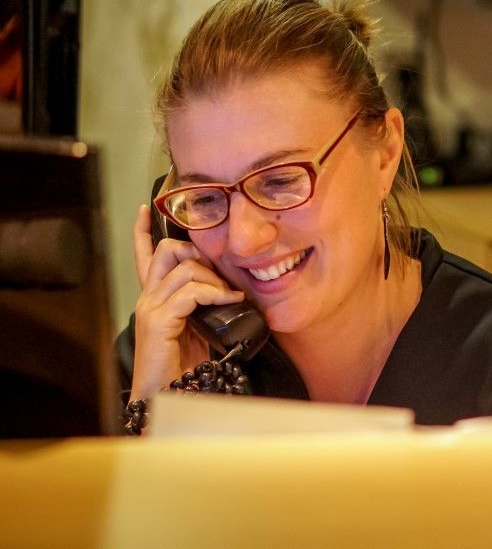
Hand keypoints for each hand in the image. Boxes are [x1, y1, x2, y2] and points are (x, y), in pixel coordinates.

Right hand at [129, 205, 244, 399]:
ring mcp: (151, 308)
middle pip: (167, 251)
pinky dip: (214, 293)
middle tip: (220, 276)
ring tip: (229, 295)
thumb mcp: (200, 328)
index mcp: (156, 299)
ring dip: (213, 278)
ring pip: (184, 268)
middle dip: (197, 253)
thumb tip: (233, 290)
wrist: (169, 396)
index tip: (147, 209)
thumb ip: (206, 306)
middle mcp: (148, 298)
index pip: (145, 256)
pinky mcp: (159, 320)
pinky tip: (228, 301)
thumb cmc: (186, 367)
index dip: (144, 231)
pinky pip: (191, 292)